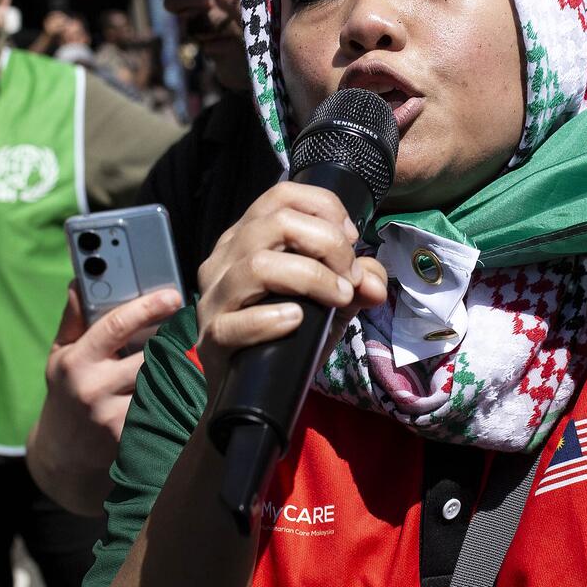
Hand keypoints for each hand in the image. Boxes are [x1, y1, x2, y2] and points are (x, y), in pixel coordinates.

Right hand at [29, 284, 184, 512]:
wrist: (62, 455)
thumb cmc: (65, 394)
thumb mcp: (60, 355)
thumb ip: (74, 318)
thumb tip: (79, 280)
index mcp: (75, 361)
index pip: (116, 326)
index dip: (148, 307)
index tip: (173, 297)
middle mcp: (92, 389)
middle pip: (151, 355)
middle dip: (174, 343)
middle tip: (188, 333)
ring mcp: (111, 417)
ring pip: (164, 384)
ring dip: (180, 372)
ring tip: (184, 364)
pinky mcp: (130, 440)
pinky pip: (165, 411)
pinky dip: (176, 400)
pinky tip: (177, 395)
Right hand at [195, 182, 387, 395]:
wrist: (256, 390)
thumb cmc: (291, 334)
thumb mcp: (332, 301)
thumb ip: (357, 283)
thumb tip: (374, 283)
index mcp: (248, 237)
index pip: (282, 195)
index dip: (325, 209)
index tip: (351, 240)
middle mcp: (225, 257)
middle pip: (276, 222)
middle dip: (328, 244)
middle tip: (350, 278)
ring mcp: (215, 297)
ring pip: (257, 265)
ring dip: (310, 277)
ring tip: (338, 297)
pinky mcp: (212, 337)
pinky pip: (234, 322)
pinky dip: (270, 319)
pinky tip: (296, 320)